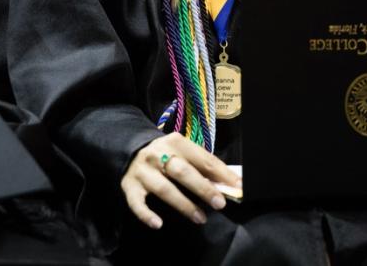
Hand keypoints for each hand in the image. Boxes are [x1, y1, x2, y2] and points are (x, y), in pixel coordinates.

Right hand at [120, 132, 241, 228]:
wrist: (130, 148)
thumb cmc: (166, 154)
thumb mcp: (183, 152)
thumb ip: (202, 165)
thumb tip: (227, 182)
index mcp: (177, 142)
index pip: (203, 159)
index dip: (222, 173)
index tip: (237, 187)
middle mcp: (157, 154)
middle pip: (183, 172)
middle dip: (203, 188)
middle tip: (220, 204)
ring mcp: (142, 171)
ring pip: (164, 189)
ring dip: (184, 205)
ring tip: (200, 218)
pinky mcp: (129, 186)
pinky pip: (136, 202)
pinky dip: (146, 214)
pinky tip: (158, 224)